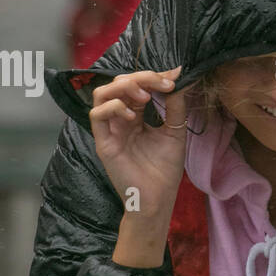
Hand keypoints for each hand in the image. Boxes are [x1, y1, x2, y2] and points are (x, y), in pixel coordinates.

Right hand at [88, 67, 183, 265]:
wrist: (158, 198)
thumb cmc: (165, 169)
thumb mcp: (175, 131)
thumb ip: (175, 105)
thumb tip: (179, 76)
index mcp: (136, 115)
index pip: (137, 85)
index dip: (153, 77)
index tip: (174, 78)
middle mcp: (120, 119)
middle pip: (119, 83)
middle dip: (141, 77)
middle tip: (163, 84)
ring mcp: (110, 129)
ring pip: (101, 93)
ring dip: (124, 87)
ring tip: (145, 97)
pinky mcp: (103, 142)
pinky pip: (97, 115)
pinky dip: (114, 107)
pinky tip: (132, 116)